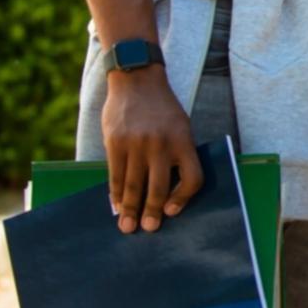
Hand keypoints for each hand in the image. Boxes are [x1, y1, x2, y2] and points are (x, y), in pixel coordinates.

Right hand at [100, 67, 202, 233]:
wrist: (137, 80)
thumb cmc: (162, 109)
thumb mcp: (180, 125)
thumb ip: (177, 153)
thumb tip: (170, 190)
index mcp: (183, 140)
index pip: (192, 177)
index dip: (184, 197)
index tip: (174, 210)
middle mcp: (161, 143)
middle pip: (159, 186)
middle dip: (153, 211)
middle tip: (149, 228)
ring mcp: (137, 144)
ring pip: (134, 185)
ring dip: (130, 209)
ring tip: (127, 225)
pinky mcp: (115, 143)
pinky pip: (116, 175)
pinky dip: (116, 193)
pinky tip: (116, 204)